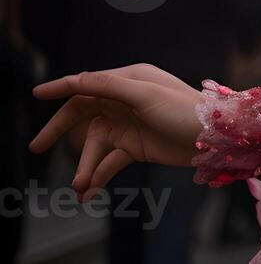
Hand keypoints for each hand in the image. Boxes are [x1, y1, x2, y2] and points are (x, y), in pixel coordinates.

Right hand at [29, 65, 203, 198]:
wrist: (214, 140)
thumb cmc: (183, 110)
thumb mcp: (145, 95)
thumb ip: (109, 86)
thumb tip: (76, 79)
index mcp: (129, 80)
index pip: (88, 82)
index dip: (61, 87)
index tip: (36, 93)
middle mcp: (125, 99)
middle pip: (83, 113)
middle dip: (59, 130)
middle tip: (36, 146)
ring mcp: (128, 124)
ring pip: (95, 144)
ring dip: (85, 165)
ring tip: (80, 186)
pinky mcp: (135, 146)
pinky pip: (109, 161)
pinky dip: (98, 175)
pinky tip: (89, 192)